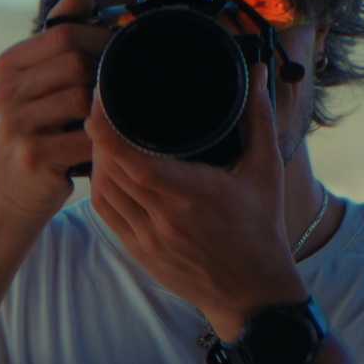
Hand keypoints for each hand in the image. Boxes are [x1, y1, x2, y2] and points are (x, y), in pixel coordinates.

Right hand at [0, 0, 104, 222]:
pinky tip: (102, 146)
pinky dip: (101, 141)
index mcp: (8, 65)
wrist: (6, 194)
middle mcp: (5, 90)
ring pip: (81, 97)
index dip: (100, 41)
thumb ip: (59, 35)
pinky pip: (85, 136)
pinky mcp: (32, 156)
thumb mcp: (35, 81)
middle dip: (104, 74)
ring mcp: (15, 123)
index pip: (64, 33)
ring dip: (103, 110)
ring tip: (107, 119)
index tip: (117, 57)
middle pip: (75, 62)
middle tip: (118, 91)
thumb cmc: (32, 131)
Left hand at [87, 62, 306, 339]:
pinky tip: (104, 166)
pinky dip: (101, 186)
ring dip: (97, 159)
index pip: (138, 163)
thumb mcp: (266, 171)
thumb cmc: (260, 228)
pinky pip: (108, 213)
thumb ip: (259, 118)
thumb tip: (256, 72)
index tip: (99, 104)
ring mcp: (149, 239)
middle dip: (99, 135)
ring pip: (105, 192)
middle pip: (113, 171)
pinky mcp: (140, 252)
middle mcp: (166, 220)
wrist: (251, 291)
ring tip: (100, 131)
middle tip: (98, 104)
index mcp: (195, 196)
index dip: (110, 133)